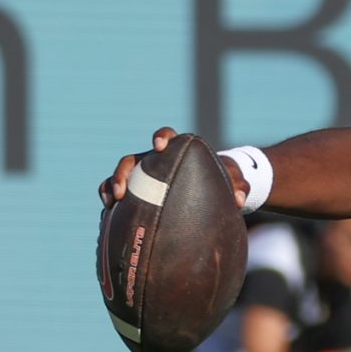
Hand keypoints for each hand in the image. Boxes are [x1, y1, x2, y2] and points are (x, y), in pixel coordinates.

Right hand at [99, 127, 246, 212]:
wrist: (212, 188)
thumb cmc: (223, 180)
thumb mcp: (234, 181)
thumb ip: (239, 186)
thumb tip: (240, 199)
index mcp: (176, 151)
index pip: (166, 137)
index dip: (161, 138)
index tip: (160, 146)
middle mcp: (154, 161)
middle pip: (132, 160)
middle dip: (123, 171)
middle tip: (122, 188)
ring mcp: (142, 176)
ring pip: (119, 176)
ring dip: (112, 186)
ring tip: (112, 202)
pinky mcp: (136, 191)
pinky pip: (117, 193)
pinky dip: (111, 200)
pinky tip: (110, 214)